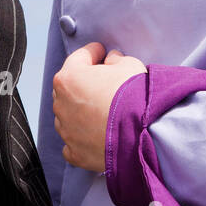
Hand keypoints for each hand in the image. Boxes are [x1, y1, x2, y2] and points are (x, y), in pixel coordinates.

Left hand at [52, 41, 147, 172]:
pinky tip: (93, 136)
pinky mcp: (75, 153)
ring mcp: (66, 130)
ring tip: (101, 112)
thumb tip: (111, 61)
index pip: (79, 58)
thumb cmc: (135, 96)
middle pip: (70, 88)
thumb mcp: (129, 65)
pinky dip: (81, 139)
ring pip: (68, 116)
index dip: (93, 53)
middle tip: (103, 83)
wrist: (144, 134)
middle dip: (84, 83)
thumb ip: (116, 59)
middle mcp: (61, 104)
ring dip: (80, 112)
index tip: (101, 52)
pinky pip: (72, 143)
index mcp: (69, 78)